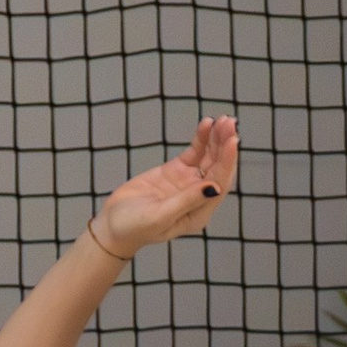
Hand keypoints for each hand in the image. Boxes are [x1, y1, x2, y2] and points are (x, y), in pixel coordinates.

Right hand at [88, 115, 237, 260]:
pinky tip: (206, 124)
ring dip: (217, 139)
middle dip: (225, 145)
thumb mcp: (160, 216)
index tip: (232, 140)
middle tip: (229, 123)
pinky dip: (201, 139)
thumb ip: (186, 201)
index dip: (227, 161)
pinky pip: (193, 152)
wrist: (113, 224)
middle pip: (218, 168)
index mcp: (200, 213)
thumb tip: (213, 187)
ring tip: (223, 120)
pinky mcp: (176, 171)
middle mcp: (199, 197)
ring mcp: (188, 182)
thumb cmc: (134, 227)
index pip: (220, 183)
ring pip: (209, 158)